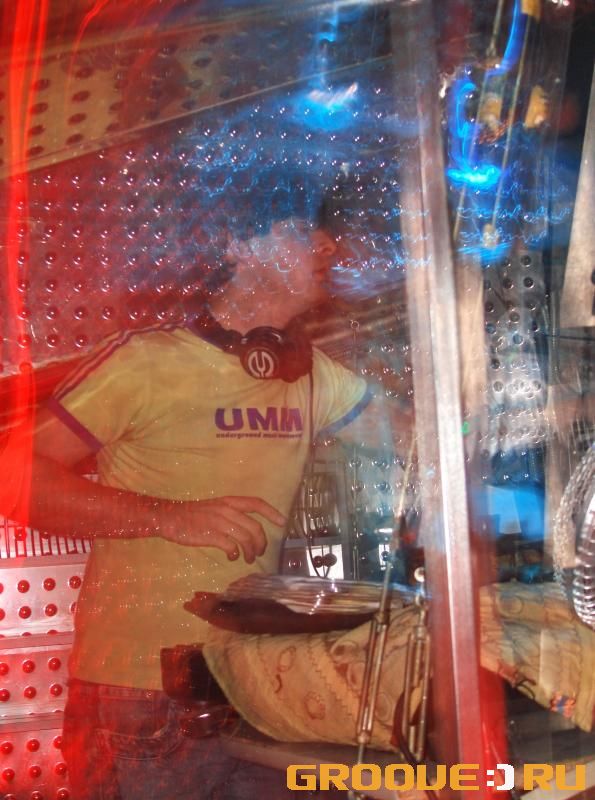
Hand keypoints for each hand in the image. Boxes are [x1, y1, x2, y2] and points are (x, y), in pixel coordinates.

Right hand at [162, 496, 284, 562]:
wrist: (169, 517)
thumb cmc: (192, 514)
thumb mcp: (215, 507)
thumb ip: (232, 514)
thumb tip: (249, 529)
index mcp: (229, 501)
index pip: (257, 503)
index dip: (272, 513)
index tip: (283, 523)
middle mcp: (227, 510)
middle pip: (255, 527)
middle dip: (261, 542)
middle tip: (259, 552)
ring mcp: (219, 522)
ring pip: (246, 538)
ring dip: (250, 551)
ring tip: (248, 558)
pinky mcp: (211, 535)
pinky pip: (231, 546)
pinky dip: (235, 554)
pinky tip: (232, 557)